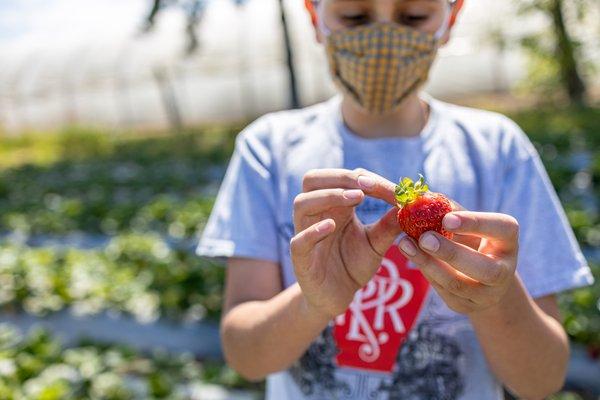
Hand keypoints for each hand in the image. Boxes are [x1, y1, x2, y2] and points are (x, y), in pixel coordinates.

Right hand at [291, 168, 401, 318]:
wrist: (337, 297)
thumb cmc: (353, 264)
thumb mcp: (376, 242)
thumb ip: (389, 224)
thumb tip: (412, 204)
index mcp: (333, 205)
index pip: (343, 179)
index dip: (366, 179)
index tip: (392, 188)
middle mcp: (315, 214)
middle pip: (312, 180)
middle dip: (340, 178)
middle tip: (367, 186)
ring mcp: (304, 234)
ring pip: (301, 203)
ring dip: (327, 196)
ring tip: (356, 199)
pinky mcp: (301, 260)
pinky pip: (299, 241)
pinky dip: (313, 231)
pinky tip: (331, 226)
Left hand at [398, 210, 518, 314]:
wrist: (479, 278)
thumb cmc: (469, 238)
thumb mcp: (465, 222)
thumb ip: (448, 210)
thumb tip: (421, 198)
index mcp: (508, 240)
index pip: (501, 229)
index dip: (475, 224)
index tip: (446, 218)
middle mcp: (504, 270)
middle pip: (484, 268)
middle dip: (451, 253)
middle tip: (424, 238)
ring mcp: (487, 294)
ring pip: (458, 283)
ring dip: (429, 263)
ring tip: (405, 244)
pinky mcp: (466, 306)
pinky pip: (444, 291)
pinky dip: (426, 272)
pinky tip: (412, 256)